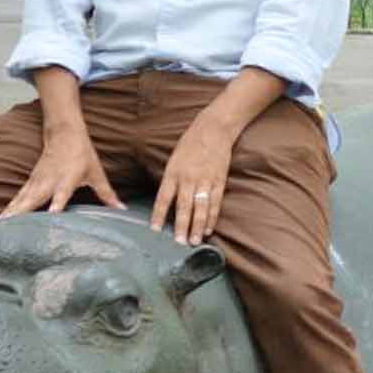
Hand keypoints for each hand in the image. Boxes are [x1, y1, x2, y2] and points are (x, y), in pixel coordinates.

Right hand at [0, 125, 121, 217]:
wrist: (64, 134)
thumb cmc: (82, 155)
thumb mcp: (97, 174)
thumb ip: (107, 194)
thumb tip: (123, 209)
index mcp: (67, 180)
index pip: (62, 194)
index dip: (57, 204)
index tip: (52, 214)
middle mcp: (49, 182)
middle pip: (34, 199)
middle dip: (22, 214)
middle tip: (9, 228)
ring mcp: (36, 182)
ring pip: (21, 200)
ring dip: (10, 213)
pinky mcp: (30, 183)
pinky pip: (17, 198)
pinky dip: (8, 208)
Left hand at [151, 113, 235, 244]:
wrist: (214, 129)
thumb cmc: (190, 144)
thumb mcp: (173, 160)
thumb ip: (170, 180)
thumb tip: (166, 202)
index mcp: (173, 172)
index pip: (163, 198)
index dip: (158, 215)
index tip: (154, 230)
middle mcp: (188, 178)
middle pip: (183, 206)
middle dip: (181, 226)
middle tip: (178, 243)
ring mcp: (205, 180)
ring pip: (200, 208)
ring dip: (197, 226)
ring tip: (194, 241)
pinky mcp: (219, 181)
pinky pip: (215, 202)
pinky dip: (212, 217)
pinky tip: (209, 228)